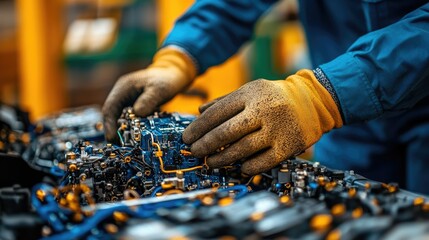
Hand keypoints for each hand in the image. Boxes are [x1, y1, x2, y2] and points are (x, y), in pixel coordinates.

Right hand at [102, 47, 196, 141]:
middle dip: (114, 131)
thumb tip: (138, 113)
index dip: (109, 124)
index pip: (109, 108)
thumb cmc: (166, 79)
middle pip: (112, 115)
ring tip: (127, 145)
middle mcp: (122, 94)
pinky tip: (136, 138)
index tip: (112, 138)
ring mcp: (128, 100)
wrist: (174, 74)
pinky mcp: (135, 106)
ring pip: (120, 118)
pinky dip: (131, 128)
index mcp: (123, 87)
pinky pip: (130, 119)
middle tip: (119, 146)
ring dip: (122, 131)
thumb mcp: (159, 89)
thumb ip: (149, 100)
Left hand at [182, 69, 342, 174]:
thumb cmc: (274, 96)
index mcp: (251, 93)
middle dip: (206, 144)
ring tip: (210, 162)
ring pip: (242, 149)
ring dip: (222, 159)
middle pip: (226, 132)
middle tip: (194, 152)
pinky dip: (248, 166)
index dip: (199, 127)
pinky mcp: (288, 146)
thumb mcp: (251, 90)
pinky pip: (263, 161)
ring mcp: (276, 129)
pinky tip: (238, 167)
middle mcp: (263, 110)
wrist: (312, 101)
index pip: (217, 112)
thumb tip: (199, 113)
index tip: (187, 137)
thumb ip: (225, 100)